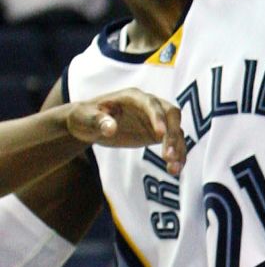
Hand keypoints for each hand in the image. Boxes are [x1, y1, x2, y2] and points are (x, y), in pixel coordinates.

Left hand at [67, 89, 185, 174]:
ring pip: (176, 131)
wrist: (89, 124)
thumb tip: (111, 128)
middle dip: (172, 135)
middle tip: (168, 156)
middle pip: (171, 115)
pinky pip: (174, 143)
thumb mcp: (85, 117)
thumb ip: (98, 121)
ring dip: (178, 149)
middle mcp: (150, 106)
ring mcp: (157, 120)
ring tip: (173, 169)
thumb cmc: (85, 116)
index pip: (151, 104)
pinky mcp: (158, 134)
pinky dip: (177, 155)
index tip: (160, 134)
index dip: (158, 118)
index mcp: (133, 97)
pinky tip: (175, 169)